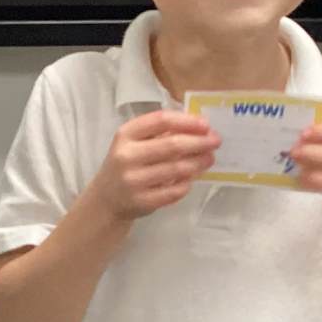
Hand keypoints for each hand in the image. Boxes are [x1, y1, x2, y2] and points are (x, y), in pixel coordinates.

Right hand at [89, 109, 218, 220]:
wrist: (106, 198)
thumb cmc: (127, 163)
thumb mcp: (134, 142)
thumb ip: (160, 133)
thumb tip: (199, 128)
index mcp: (126, 134)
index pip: (160, 121)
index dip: (186, 121)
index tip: (206, 124)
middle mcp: (126, 156)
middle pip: (172, 145)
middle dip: (199, 142)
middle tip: (216, 141)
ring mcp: (133, 180)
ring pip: (176, 169)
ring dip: (198, 162)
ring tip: (209, 158)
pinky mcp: (142, 201)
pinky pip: (174, 191)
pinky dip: (187, 183)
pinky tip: (193, 177)